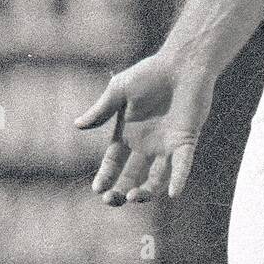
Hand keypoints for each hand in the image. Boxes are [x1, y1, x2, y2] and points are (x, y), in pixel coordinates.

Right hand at [74, 52, 214, 204]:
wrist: (181, 64)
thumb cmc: (151, 73)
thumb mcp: (120, 90)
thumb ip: (102, 110)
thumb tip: (77, 125)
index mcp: (129, 134)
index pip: (114, 163)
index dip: (106, 177)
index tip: (98, 189)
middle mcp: (147, 145)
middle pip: (132, 177)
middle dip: (121, 192)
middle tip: (111, 200)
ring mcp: (167, 145)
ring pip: (157, 179)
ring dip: (146, 192)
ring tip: (133, 196)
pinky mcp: (186, 141)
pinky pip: (182, 165)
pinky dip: (178, 179)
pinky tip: (173, 193)